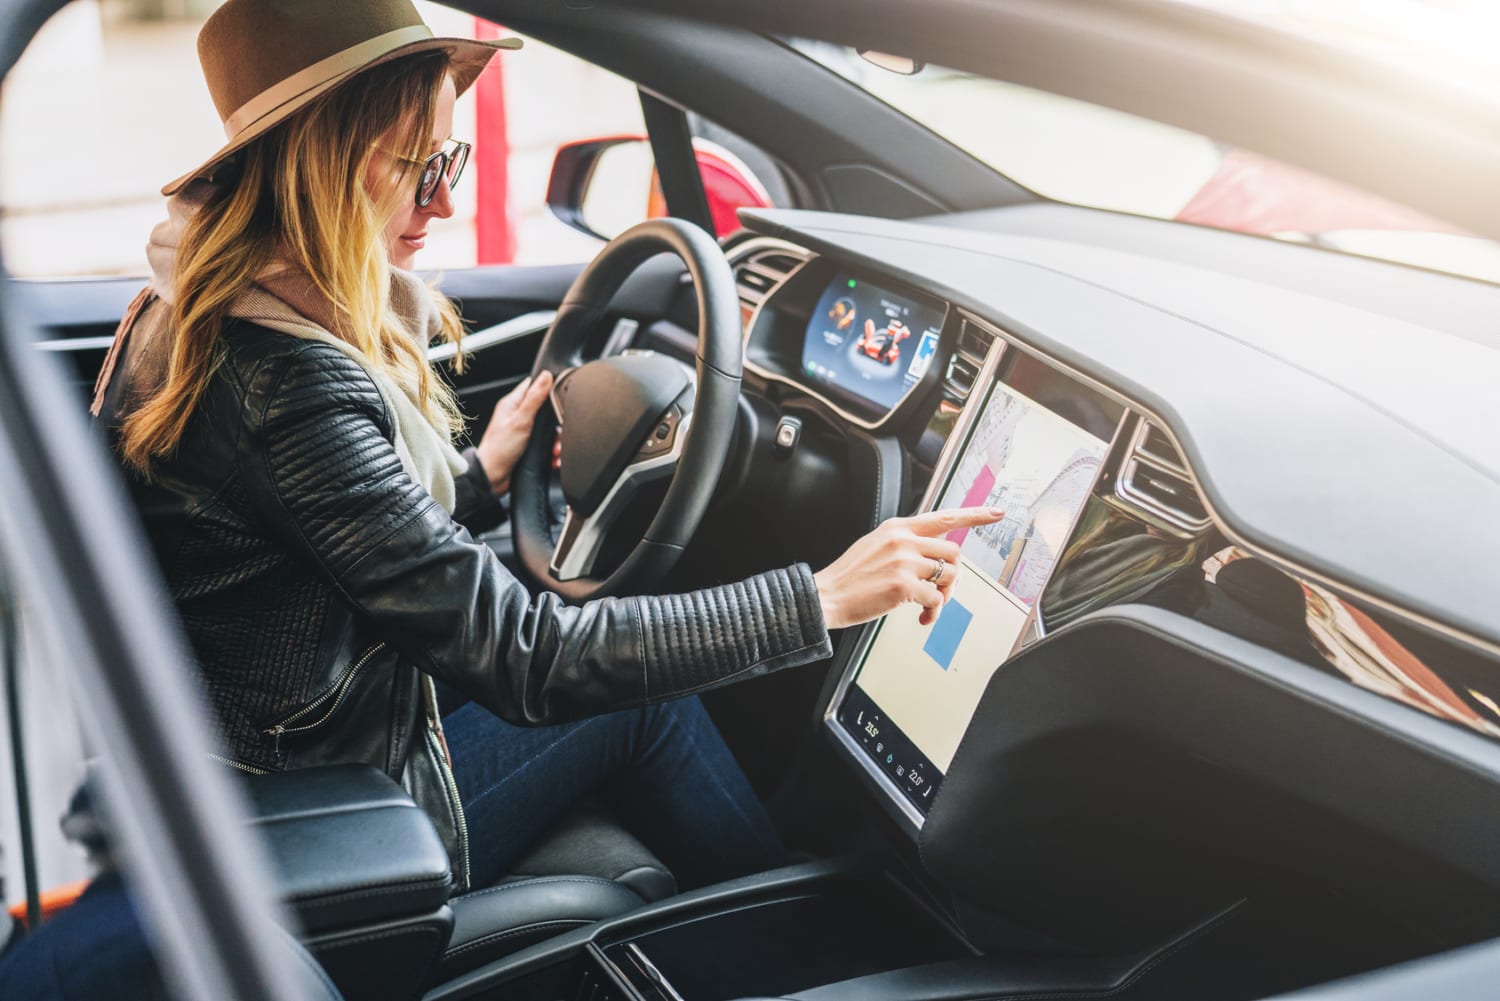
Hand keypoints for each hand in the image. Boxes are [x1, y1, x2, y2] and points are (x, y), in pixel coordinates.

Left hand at [475, 370, 553, 494]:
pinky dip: (551, 451)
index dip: (548, 387)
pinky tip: (553, 458)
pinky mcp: (527, 444)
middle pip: (545, 408)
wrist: (492, 477)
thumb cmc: (499, 449)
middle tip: (558, 432)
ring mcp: (523, 430)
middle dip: (556, 422)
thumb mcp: (520, 421)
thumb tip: (546, 376)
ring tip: (555, 450)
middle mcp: (518, 415)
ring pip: (548, 428)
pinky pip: (546, 443)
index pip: (533, 385)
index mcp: (512, 403)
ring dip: (555, 440)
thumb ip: (534, 398)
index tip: (560, 396)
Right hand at [814, 507, 1004, 629]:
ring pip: (949, 576)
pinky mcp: (903, 585)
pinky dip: (933, 613)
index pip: (945, 517)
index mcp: (898, 527)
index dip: (975, 515)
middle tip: (942, 592)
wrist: (827, 596)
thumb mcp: (876, 545)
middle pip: (954, 553)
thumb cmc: (850, 577)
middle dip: (954, 577)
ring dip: (945, 596)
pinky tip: (920, 619)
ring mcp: (904, 561)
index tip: (996, 513)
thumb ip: (904, 543)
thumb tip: (933, 554)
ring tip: (929, 606)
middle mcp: (903, 540)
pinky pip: (936, 600)